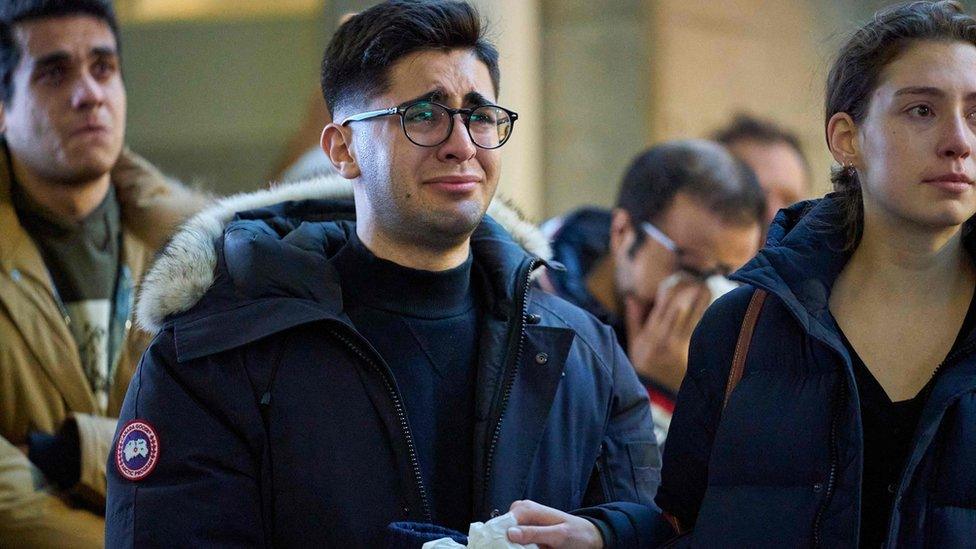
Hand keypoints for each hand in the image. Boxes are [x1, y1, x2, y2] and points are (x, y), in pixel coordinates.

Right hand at [506, 500, 602, 548]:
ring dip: (517, 547)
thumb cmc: (576, 533)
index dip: (502, 538)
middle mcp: (521, 513)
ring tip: (538, 548)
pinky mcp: (527, 532)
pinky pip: (517, 542)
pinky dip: (522, 547)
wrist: (588, 536)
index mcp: (526, 509)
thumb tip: (510, 533)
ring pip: (509, 539)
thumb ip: (534, 533)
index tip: (507, 548)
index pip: (502, 523)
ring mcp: (523, 523)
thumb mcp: (558, 535)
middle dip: (510, 545)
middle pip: (503, 532)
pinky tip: (536, 548)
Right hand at [624, 277, 710, 392]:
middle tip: (694, 277)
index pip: (663, 303)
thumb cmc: (644, 368)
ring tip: (705, 285)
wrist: (657, 395)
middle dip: (689, 288)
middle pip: (681, 305)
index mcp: (651, 333)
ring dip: (701, 297)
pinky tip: (708, 304)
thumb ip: (634, 319)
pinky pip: (700, 326)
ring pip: (694, 314)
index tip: (676, 277)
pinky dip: (705, 313)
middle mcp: (667, 337)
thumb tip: (632, 296)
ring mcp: (681, 344)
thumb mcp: (634, 344)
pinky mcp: (691, 350)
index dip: (672, 286)